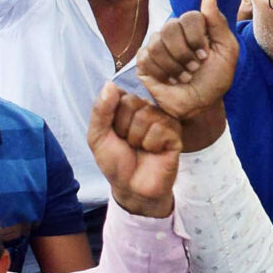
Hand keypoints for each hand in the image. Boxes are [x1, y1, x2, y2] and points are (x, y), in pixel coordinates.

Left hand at [89, 85, 182, 218]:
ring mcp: (163, 120)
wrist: (132, 188)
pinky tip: (154, 152)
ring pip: (146, 116)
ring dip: (137, 138)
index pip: (119, 95)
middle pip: (133, 103)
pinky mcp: (176, 133)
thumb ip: (100, 110)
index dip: (112, 118)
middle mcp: (147, 109)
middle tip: (129, 143)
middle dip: (124, 128)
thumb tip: (109, 84)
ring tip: (141, 149)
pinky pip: (161, 129)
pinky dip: (151, 145)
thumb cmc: (116, 162)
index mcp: (128, 106)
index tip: (114, 133)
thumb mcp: (97, 136)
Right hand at [135, 0, 241, 132]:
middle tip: (194, 69)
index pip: (190, 17)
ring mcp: (156, 45)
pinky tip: (170, 81)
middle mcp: (173, 31)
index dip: (197, 38)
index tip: (205, 56)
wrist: (200, 105)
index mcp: (193, 26)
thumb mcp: (226, 52)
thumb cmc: (215, 79)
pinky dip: (162, 74)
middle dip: (185, 54)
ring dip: (174, 66)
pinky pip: (146, 58)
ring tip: (184, 77)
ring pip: (157, 44)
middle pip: (170, 28)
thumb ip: (218, 24)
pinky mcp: (143, 61)